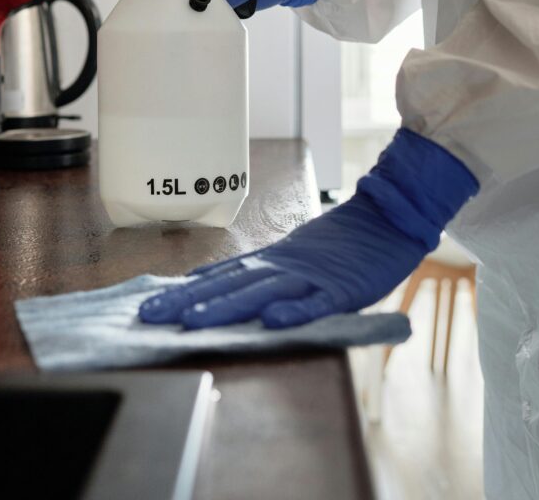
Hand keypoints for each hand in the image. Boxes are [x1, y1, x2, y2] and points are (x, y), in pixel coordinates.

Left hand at [139, 130, 478, 329]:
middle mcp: (283, 267)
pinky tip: (274, 320)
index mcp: (271, 262)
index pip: (221, 278)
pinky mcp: (343, 288)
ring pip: (264, 293)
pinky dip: (296, 310)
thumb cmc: (343, 243)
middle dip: (188, 302)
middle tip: (149, 315)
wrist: (389, 216)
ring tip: (194, 320)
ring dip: (228, 306)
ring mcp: (311, 277)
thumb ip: (259, 272)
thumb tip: (210, 284)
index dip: (184, 292)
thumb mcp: (294, 257)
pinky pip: (318, 302)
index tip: (149, 304)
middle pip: (230, 286)